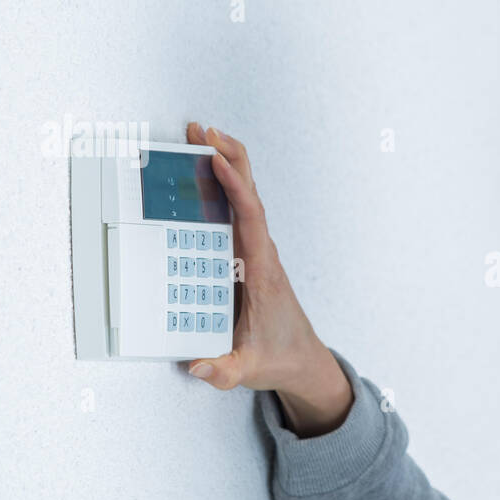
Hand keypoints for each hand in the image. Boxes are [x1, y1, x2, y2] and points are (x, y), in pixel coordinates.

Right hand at [183, 122, 326, 393]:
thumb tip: (198, 366)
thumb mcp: (248, 369)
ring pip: (243, 198)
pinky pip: (236, 211)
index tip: (214, 159)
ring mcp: (256, 251)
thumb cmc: (277, 356)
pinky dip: (222, 185)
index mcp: (262, 271)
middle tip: (200, 130)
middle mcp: (262, 253)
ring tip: (197, 136)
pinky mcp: (248, 255)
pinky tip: (204, 170)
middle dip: (227, 159)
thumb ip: (223, 370)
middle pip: (249, 195)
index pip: (250, 219)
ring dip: (224, 165)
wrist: (302, 359)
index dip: (235, 187)